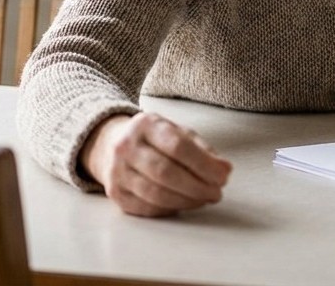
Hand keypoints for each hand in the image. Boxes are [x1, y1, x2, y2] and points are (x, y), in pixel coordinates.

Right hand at [80, 112, 232, 216]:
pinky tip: (185, 203)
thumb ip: (201, 149)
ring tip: (205, 199)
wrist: (110, 144)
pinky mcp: (116, 194)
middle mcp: (126, 147)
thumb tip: (224, 170)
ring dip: (187, 201)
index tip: (224, 175)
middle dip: (197, 186)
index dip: (204, 164)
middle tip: (217, 193)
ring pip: (156, 194)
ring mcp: (117, 172)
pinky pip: (147, 207)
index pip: (178, 146)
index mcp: (146, 125)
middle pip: (166, 173)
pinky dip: (171, 208)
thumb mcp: (177, 132)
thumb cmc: (154, 139)